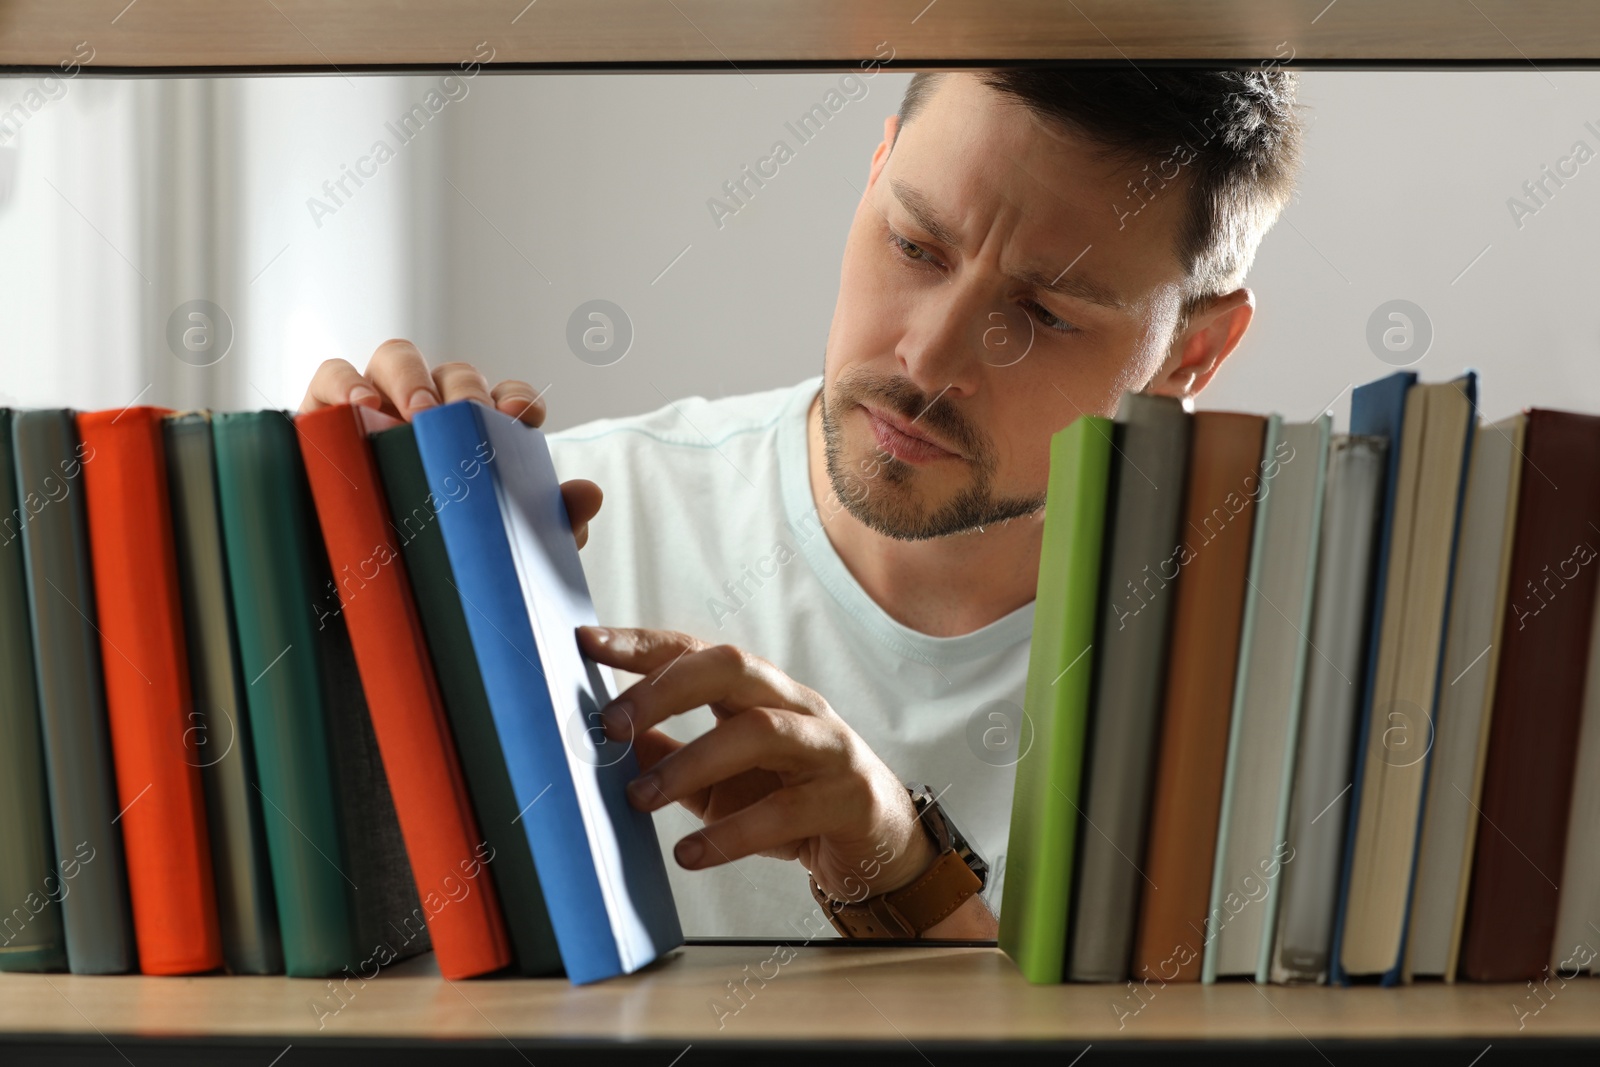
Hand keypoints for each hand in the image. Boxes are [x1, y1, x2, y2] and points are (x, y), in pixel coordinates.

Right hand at [299, 338, 602, 547]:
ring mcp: (372, 410)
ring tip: (415, 417)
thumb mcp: (488, 554)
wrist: (349, 616)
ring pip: (395, 358)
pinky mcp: (319, 418)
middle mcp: (425, 415)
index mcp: (471, 438)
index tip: (524, 417)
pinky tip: (361, 411)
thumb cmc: (425, 571)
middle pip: (452, 373)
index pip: (502, 398)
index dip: (516, 397)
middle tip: (464, 419)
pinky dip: (346, 384)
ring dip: (409, 377)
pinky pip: (330, 377)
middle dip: (463, 389)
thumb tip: (589, 496)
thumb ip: (546, 525)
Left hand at [577, 625, 941, 905]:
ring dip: (691, 762)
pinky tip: (691, 853)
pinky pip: (787, 809)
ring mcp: (827, 746)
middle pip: (732, 668)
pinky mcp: (847, 796)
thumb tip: (611, 744)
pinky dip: (732, 833)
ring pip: (759, 732)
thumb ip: (671, 756)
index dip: (642, 643)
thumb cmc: (795, 803)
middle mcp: (795, 705)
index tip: (586, 642)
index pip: (696, 651)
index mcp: (760, 694)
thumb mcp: (722, 780)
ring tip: (641, 799)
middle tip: (611, 724)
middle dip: (665, 688)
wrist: (880, 846)